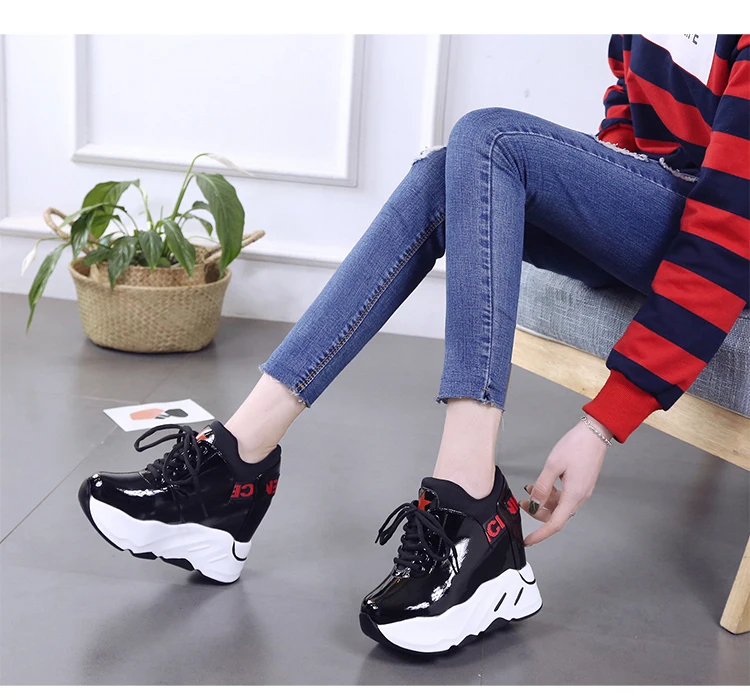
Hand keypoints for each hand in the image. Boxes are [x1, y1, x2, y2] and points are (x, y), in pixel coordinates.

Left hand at [519, 416, 610, 545]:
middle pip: (556, 515)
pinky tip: (542, 485)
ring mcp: (581, 490)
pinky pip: (564, 496)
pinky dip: (551, 494)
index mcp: (573, 495)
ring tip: (529, 491)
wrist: (595, 433)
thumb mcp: (553, 465)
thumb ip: (542, 486)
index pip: (555, 524)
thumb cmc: (577, 446)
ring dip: (543, 502)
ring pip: (559, 505)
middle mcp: (579, 496)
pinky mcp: (581, 484)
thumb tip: (534, 503)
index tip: (529, 540)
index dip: (541, 534)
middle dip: (537, 512)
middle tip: (522, 503)